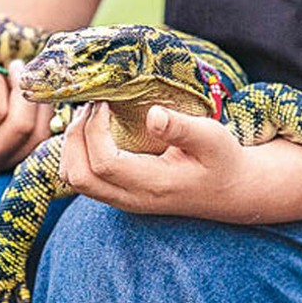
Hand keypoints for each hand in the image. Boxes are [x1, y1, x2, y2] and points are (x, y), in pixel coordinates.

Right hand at [0, 60, 52, 202]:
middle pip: (21, 124)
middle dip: (22, 88)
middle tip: (14, 66)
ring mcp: (5, 167)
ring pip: (37, 135)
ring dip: (38, 101)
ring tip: (27, 79)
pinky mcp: (17, 167)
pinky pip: (42, 143)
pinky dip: (45, 116)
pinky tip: (34, 98)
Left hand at [59, 102, 255, 218]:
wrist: (230, 191)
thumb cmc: (222, 160)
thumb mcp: (212, 138)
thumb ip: (181, 128)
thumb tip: (152, 114)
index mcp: (153, 185)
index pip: (103, 164)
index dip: (94, 130)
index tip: (104, 102)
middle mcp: (131, 199)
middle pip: (78, 176)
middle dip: (74, 137)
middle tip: (91, 106)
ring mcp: (122, 200)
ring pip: (74, 180)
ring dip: (71, 145)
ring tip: (89, 116)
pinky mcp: (118, 194)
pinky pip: (82, 179)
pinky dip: (77, 153)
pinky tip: (94, 130)